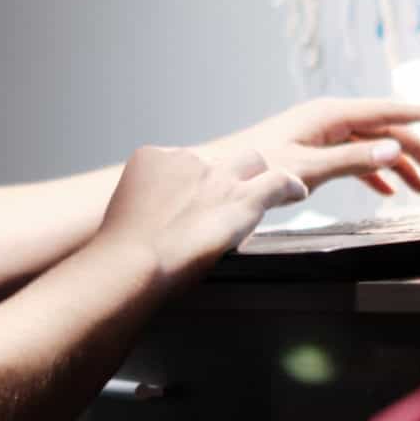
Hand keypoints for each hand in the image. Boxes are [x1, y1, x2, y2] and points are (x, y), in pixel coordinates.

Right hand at [94, 144, 308, 284]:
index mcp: (154, 158)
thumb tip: (155, 228)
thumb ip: (145, 211)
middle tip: (229, 198)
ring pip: (252, 162)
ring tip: (270, 191)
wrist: (132, 261)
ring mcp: (218, 176)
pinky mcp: (242, 198)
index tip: (194, 202)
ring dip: (259, 176)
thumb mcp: (123, 216)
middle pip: (220, 159)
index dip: (194, 182)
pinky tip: (298, 193)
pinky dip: (290, 186)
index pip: (184, 162)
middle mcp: (188, 159)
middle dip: (227, 175)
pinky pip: (278, 181)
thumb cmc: (121, 254)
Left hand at [202, 97, 419, 198]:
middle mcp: (329, 119)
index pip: (388, 111)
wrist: (220, 175)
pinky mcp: (314, 150)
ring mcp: (322, 134)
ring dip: (399, 166)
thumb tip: (394, 151)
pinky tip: (387, 190)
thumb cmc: (255, 168)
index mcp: (331, 115)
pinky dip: (374, 172)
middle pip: (386, 131)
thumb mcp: (308, 168)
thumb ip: (353, 160)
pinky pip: (355, 157)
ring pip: (372, 146)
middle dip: (418, 152)